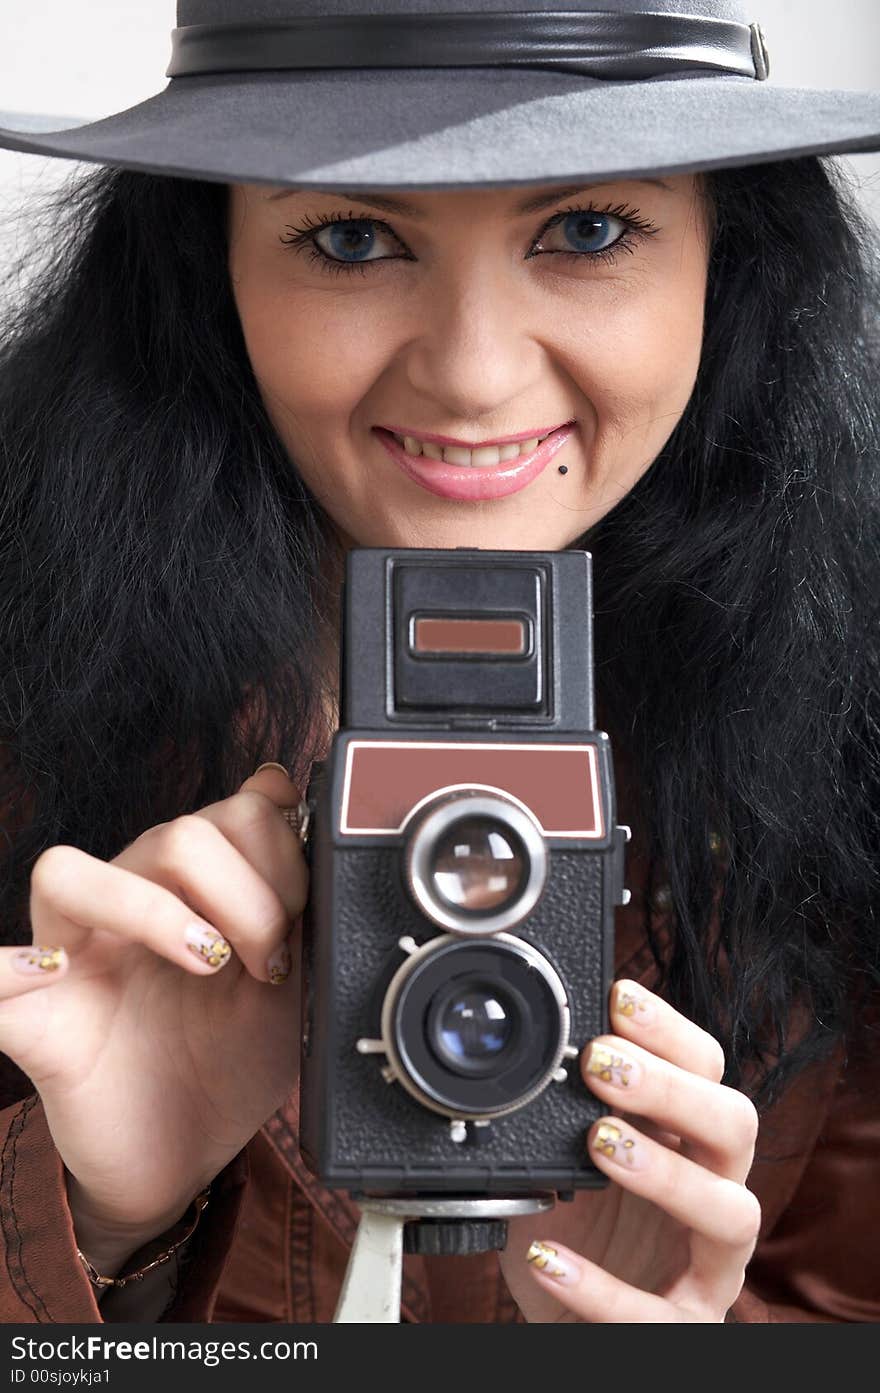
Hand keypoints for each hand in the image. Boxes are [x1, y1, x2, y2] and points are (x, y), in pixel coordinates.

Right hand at [0, 763, 306, 1268]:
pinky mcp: (34, 1024)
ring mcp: (71, 959)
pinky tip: (49, 976)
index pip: (228, 813)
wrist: (186, 1159)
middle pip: (174, 834)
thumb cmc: (226, 1062)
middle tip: (267, 964)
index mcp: (189, 890)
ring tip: (208, 963)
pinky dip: (9, 970)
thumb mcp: (285, 976)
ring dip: (153, 910)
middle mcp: (126, 907)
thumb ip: (286, 891)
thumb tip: (280, 785)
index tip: (302, 922)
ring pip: (70, 873)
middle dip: (247, 894)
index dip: (279, 856)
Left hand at [499, 981, 760, 1321]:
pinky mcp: (683, 1326)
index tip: (617, 996)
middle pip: (735, 1124)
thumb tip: (516, 1047)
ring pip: (732, 1212)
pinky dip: (600, 1287)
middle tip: (599, 1062)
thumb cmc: (575, 1228)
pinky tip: (546, 1257)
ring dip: (667, 1173)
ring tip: (597, 1143)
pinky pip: (655, 1315)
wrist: (565, 1320)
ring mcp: (709, 1263)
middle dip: (671, 1088)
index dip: (669, 1029)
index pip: (706, 1067)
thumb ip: (556, 1110)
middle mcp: (715, 1189)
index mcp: (688, 1137)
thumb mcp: (560, 1157)